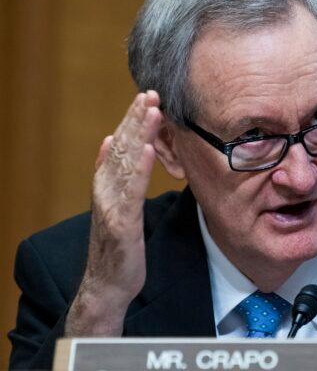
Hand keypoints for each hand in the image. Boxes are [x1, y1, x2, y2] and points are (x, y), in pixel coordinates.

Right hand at [66, 91, 161, 335]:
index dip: (133, 120)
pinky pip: (133, 191)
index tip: (147, 97)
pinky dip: (140, 168)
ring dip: (140, 135)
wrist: (108, 283)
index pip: (122, 145)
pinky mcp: (122, 223)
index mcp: (107, 183)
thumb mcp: (116, 204)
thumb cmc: (117, 244)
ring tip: (152, 111)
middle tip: (151, 93)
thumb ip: (113, 172)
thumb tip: (110, 140)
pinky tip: (149, 149)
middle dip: (137, 119)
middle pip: (123, 148)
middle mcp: (106, 189)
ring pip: (126, 163)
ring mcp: (112, 205)